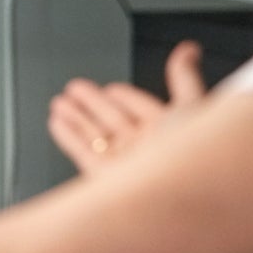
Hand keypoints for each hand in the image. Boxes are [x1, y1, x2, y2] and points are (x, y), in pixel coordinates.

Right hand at [48, 39, 206, 174]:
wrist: (178, 202)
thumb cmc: (194, 161)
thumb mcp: (192, 109)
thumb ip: (185, 79)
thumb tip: (189, 50)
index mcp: (171, 133)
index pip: (142, 109)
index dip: (126, 97)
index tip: (112, 88)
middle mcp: (147, 150)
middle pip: (114, 121)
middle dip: (93, 103)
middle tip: (76, 88)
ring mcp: (124, 167)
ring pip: (95, 136)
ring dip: (76, 117)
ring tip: (60, 102)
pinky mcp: (105, 181)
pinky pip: (82, 154)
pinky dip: (67, 137)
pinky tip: (58, 122)